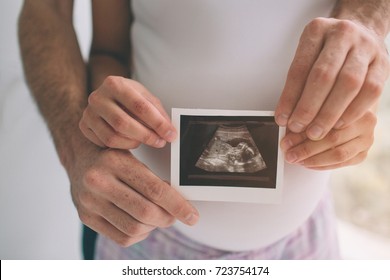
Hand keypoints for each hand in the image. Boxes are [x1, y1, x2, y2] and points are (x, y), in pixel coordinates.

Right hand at [67, 143, 198, 246]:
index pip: (154, 189)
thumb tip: (181, 201)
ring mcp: (90, 202)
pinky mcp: (86, 218)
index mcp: (114, 162)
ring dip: (154, 226)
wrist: (80, 161)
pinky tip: (143, 223)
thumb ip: (153, 177)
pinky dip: (140, 234)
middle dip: (168, 217)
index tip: (192, 215)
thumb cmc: (113, 158)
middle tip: (177, 216)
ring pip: (135, 228)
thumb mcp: (132, 156)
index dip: (178, 205)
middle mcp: (98, 182)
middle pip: (145, 211)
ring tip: (159, 216)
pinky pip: (122, 237)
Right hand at [79, 76, 176, 148]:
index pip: (140, 106)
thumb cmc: (129, 97)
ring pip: (112, 137)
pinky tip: (129, 140)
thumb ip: (159, 112)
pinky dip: (121, 146)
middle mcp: (97, 97)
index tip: (170, 134)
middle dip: (146, 136)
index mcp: (114, 84)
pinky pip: (104, 144)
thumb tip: (170, 131)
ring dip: (134, 142)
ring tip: (144, 139)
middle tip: (160, 142)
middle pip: (123, 123)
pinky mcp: (84, 126)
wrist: (108, 97)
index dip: (157, 123)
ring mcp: (88, 112)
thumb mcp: (146, 97)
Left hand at [275, 17, 388, 139]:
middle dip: (308, 108)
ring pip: (348, 84)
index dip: (289, 97)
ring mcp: (366, 47)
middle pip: (323, 76)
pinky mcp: (383, 62)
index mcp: (317, 30)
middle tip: (297, 128)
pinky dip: (353, 111)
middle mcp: (343, 34)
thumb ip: (298, 81)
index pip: (299, 69)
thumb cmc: (327, 49)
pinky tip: (339, 124)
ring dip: (329, 113)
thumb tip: (286, 115)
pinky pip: (370, 90)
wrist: (362, 31)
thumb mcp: (308, 54)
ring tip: (315, 132)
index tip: (282, 118)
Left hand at [280, 111, 375, 169]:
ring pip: (338, 154)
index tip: (286, 140)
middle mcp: (365, 121)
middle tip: (288, 152)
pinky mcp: (362, 153)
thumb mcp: (317, 105)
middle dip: (305, 148)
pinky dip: (321, 165)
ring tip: (296, 159)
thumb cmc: (329, 107)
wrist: (348, 111)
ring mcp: (366, 138)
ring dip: (312, 159)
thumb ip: (306, 115)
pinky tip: (307, 163)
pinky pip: (341, 163)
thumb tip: (287, 130)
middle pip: (332, 138)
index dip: (302, 132)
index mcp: (354, 103)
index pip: (325, 121)